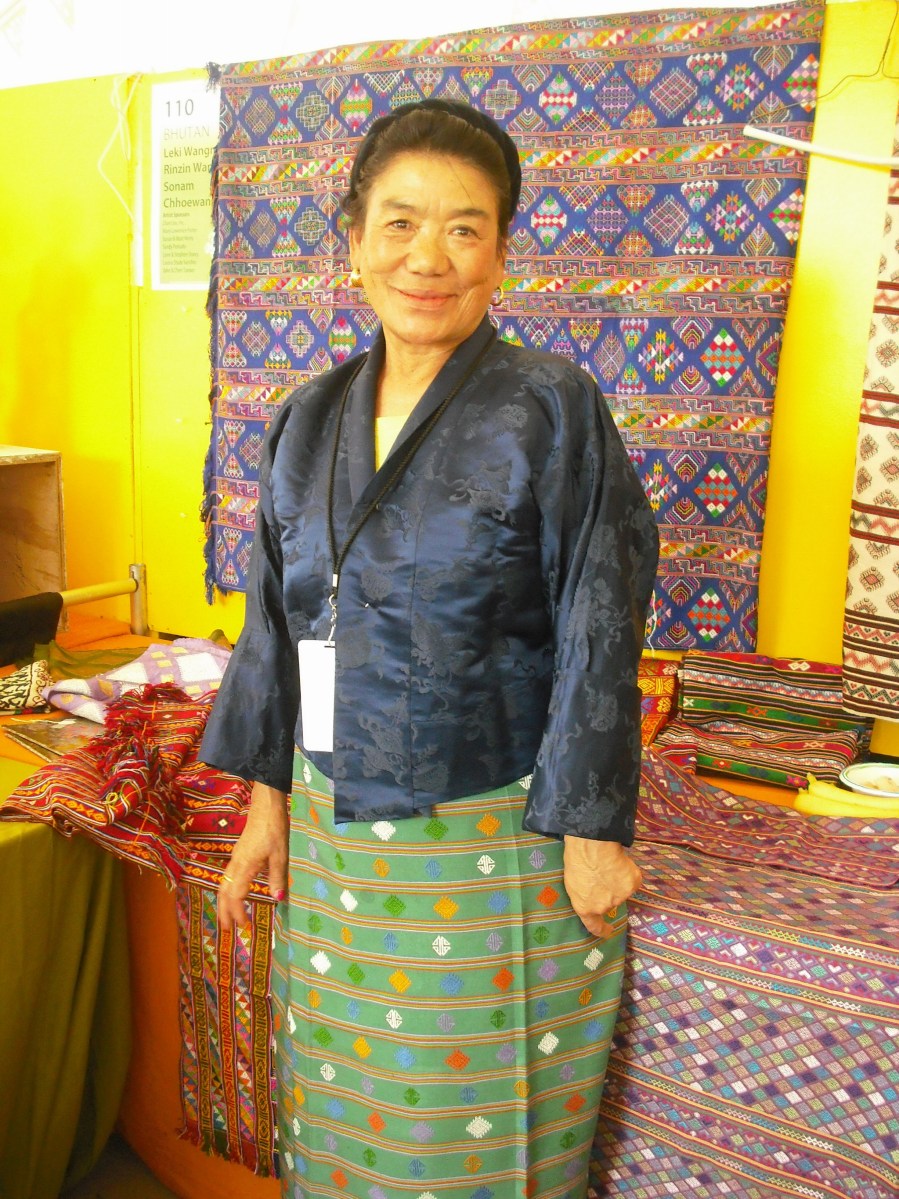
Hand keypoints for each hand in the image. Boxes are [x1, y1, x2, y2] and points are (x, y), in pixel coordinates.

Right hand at [218, 781, 289, 929]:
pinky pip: (227, 878)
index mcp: (245, 867)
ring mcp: (235, 859)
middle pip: (223, 893)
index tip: (244, 927)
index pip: (235, 896)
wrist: (266, 807)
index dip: (237, 913)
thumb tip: (277, 900)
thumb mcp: (280, 854)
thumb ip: (278, 877)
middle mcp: (236, 865)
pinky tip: (233, 895)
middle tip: (226, 931)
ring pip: (223, 885)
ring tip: (226, 918)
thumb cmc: (274, 829)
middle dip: (223, 912)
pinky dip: (227, 892)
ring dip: (223, 903)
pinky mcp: (238, 854)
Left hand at [563, 835, 641, 938]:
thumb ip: (584, 896)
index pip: (594, 927)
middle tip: (601, 875)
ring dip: (616, 882)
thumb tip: (592, 896)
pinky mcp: (632, 884)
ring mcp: (620, 896)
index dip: (602, 930)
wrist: (592, 845)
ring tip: (607, 865)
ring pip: (621, 891)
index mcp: (585, 908)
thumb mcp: (572, 884)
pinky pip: (631, 880)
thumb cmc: (576, 861)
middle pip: (609, 903)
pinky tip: (619, 862)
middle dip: (606, 892)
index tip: (607, 930)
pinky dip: (627, 873)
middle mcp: (604, 907)